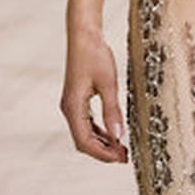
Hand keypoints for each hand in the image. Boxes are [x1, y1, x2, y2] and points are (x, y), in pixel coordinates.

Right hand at [61, 31, 127, 163]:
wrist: (84, 36)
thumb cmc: (94, 55)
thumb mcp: (108, 84)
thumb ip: (112, 111)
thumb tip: (119, 137)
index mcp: (73, 107)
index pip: (85, 141)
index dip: (103, 153)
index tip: (121, 158)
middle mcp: (69, 109)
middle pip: (83, 141)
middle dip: (103, 151)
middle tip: (125, 157)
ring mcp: (72, 105)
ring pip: (85, 134)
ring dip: (102, 142)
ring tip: (122, 148)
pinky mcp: (77, 100)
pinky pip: (87, 123)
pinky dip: (100, 132)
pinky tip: (114, 134)